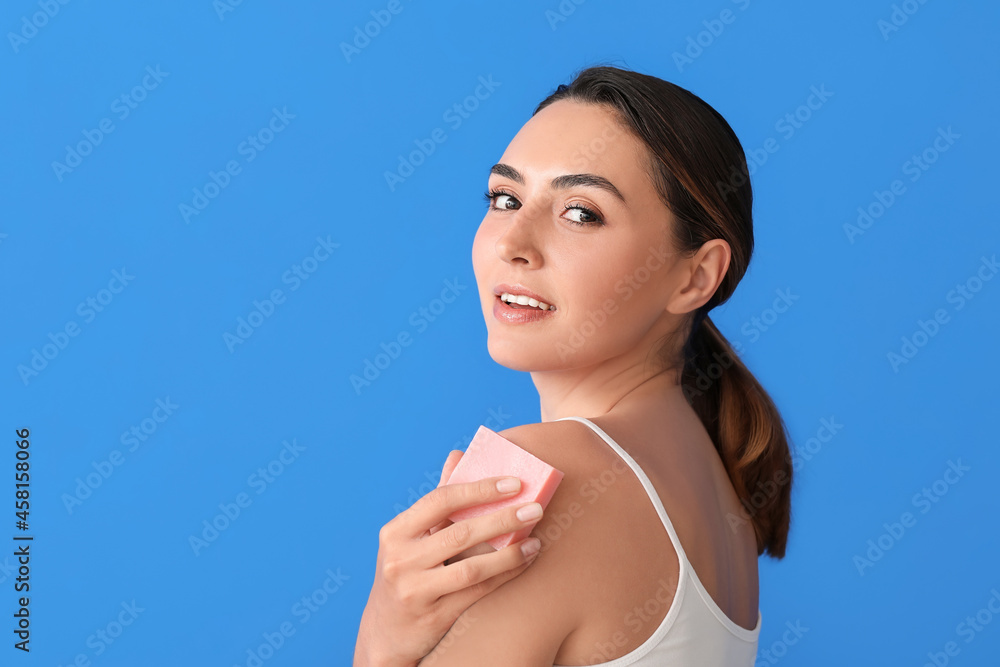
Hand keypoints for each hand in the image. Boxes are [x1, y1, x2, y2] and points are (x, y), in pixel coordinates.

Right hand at [354, 450, 544, 665]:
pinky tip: (525, 562)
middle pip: (459, 533)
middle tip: (535, 508)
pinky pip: (477, 592)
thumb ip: (436, 503)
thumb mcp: (409, 539)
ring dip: (509, 552)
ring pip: (471, 567)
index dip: (479, 490)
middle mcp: (400, 560)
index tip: (514, 483)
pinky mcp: (433, 616)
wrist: (385, 633)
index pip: (439, 501)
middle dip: (502, 518)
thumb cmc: (406, 573)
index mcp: (395, 532)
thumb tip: (457, 456)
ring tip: (536, 539)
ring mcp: (414, 591)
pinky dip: (505, 575)